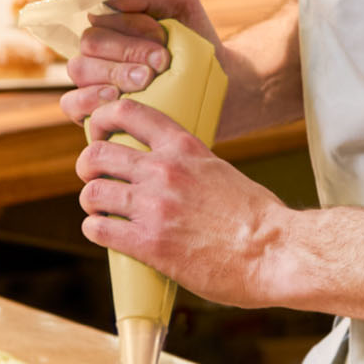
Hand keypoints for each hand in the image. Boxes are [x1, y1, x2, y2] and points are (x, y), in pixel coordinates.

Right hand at [62, 0, 252, 136]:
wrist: (218, 84)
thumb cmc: (195, 42)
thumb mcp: (181, 5)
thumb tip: (113, 0)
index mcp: (110, 24)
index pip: (101, 18)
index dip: (130, 27)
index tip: (163, 37)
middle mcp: (96, 51)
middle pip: (89, 43)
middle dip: (127, 51)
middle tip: (161, 63)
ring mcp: (91, 80)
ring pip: (79, 69)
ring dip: (113, 73)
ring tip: (146, 80)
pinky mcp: (92, 112)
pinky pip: (71, 103)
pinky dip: (88, 99)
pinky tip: (116, 98)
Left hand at [76, 98, 290, 308]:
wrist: (276, 252)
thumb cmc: (258, 217)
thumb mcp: (220, 171)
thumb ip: (189, 165)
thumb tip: (166, 169)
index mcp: (183, 147)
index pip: (127, 111)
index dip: (101, 119)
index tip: (98, 133)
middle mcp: (163, 170)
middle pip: (98, 154)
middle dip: (88, 166)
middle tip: (93, 178)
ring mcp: (154, 206)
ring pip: (93, 192)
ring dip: (91, 201)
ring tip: (99, 209)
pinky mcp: (149, 243)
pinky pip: (99, 228)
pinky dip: (95, 229)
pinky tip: (103, 232)